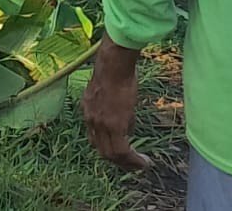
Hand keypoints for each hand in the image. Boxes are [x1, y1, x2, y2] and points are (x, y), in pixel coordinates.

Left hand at [81, 42, 150, 170]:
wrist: (114, 64)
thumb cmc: (115, 71)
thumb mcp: (110, 93)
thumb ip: (115, 111)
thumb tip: (128, 128)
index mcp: (88, 110)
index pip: (95, 138)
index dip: (107, 148)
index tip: (120, 153)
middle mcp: (91, 120)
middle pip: (102, 150)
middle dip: (117, 161)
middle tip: (131, 165)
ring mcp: (100, 124)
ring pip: (112, 154)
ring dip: (127, 164)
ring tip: (140, 166)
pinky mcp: (114, 125)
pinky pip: (122, 151)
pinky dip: (132, 160)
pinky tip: (143, 162)